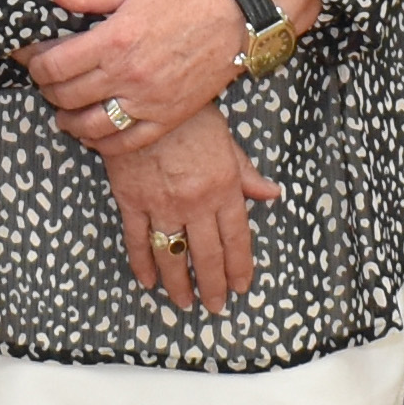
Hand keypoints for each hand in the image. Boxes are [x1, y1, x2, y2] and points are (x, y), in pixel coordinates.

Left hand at [32, 0, 305, 155]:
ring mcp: (147, 101)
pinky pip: (125, 143)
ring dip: (68, 122)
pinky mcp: (166, 118)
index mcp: (113, 39)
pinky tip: (93, 134)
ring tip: (63, 114)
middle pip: (66, 97)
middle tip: (47, 84)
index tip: (34, 61)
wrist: (235, 17)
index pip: (54, 66)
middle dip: (47, 92)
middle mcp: (126, 75)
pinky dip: (102, 144)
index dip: (35, 65)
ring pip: (90, 126)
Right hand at [109, 109, 284, 311]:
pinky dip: (143, 264)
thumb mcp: (227, 141)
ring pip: (172, 255)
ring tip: (184, 302)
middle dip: (212, 285)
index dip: (239, 267)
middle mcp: (196, 202)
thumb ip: (247, 174)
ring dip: (179, 284)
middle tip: (214, 306)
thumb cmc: (190, 116)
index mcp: (224, 187)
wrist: (145, 98)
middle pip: (207, 255)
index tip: (240, 287)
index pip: (236, 239)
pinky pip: (138, 240)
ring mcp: (162, 204)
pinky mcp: (131, 200)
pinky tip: (148, 281)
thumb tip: (272, 195)